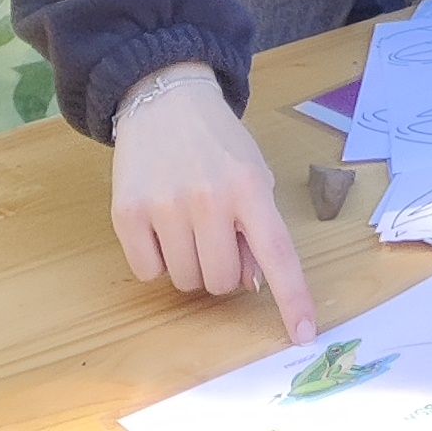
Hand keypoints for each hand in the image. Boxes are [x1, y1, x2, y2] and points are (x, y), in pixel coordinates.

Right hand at [109, 66, 318, 342]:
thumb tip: (252, 282)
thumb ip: (258, 226)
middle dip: (222, 269)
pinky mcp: (127, 214)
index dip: (293, 297)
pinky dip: (156, 259)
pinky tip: (159, 224)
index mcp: (250, 187)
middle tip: (216, 236)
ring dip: (189, 264)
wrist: (164, 99)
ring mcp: (165, 207)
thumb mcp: (253, 173)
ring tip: (186, 223)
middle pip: (221, 280)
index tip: (303, 333)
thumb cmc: (217, 143)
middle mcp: (209, 198)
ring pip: (185, 281)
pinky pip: (148, 272)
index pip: (278, 254)